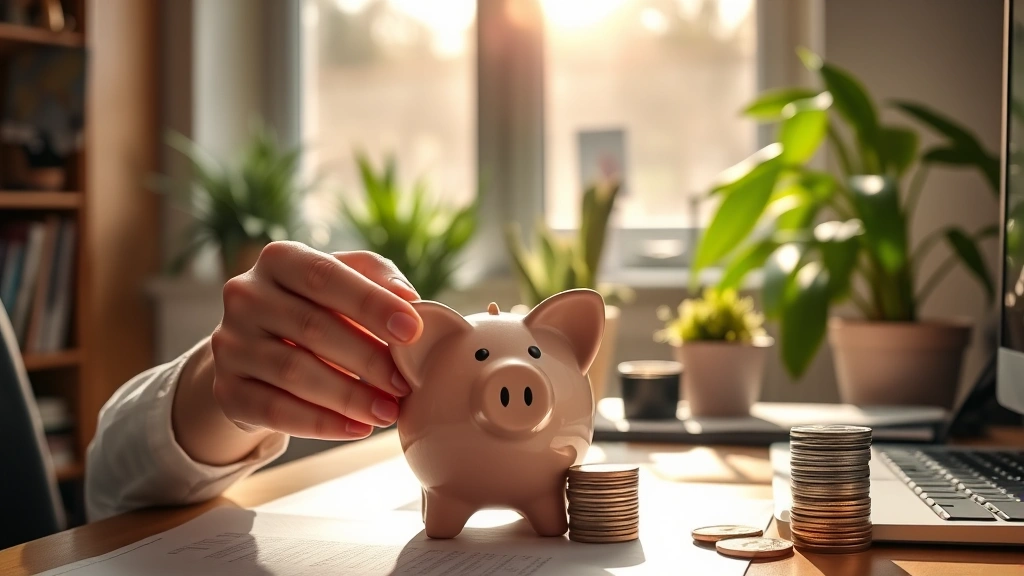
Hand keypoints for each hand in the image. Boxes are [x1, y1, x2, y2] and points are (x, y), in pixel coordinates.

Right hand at [209, 241, 421, 440]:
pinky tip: (357, 429)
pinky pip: (275, 410)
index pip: (325, 276)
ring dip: (348, 396)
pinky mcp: (226, 389)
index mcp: (279, 260)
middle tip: (404, 383)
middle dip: (367, 358)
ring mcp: (229, 344)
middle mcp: (245, 296)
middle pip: (311, 327)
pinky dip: (321, 423)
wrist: (261, 350)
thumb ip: (378, 278)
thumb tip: (408, 298)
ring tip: (388, 412)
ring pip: (293, 372)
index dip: (371, 303)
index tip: (413, 330)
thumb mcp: (347, 280)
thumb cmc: (319, 307)